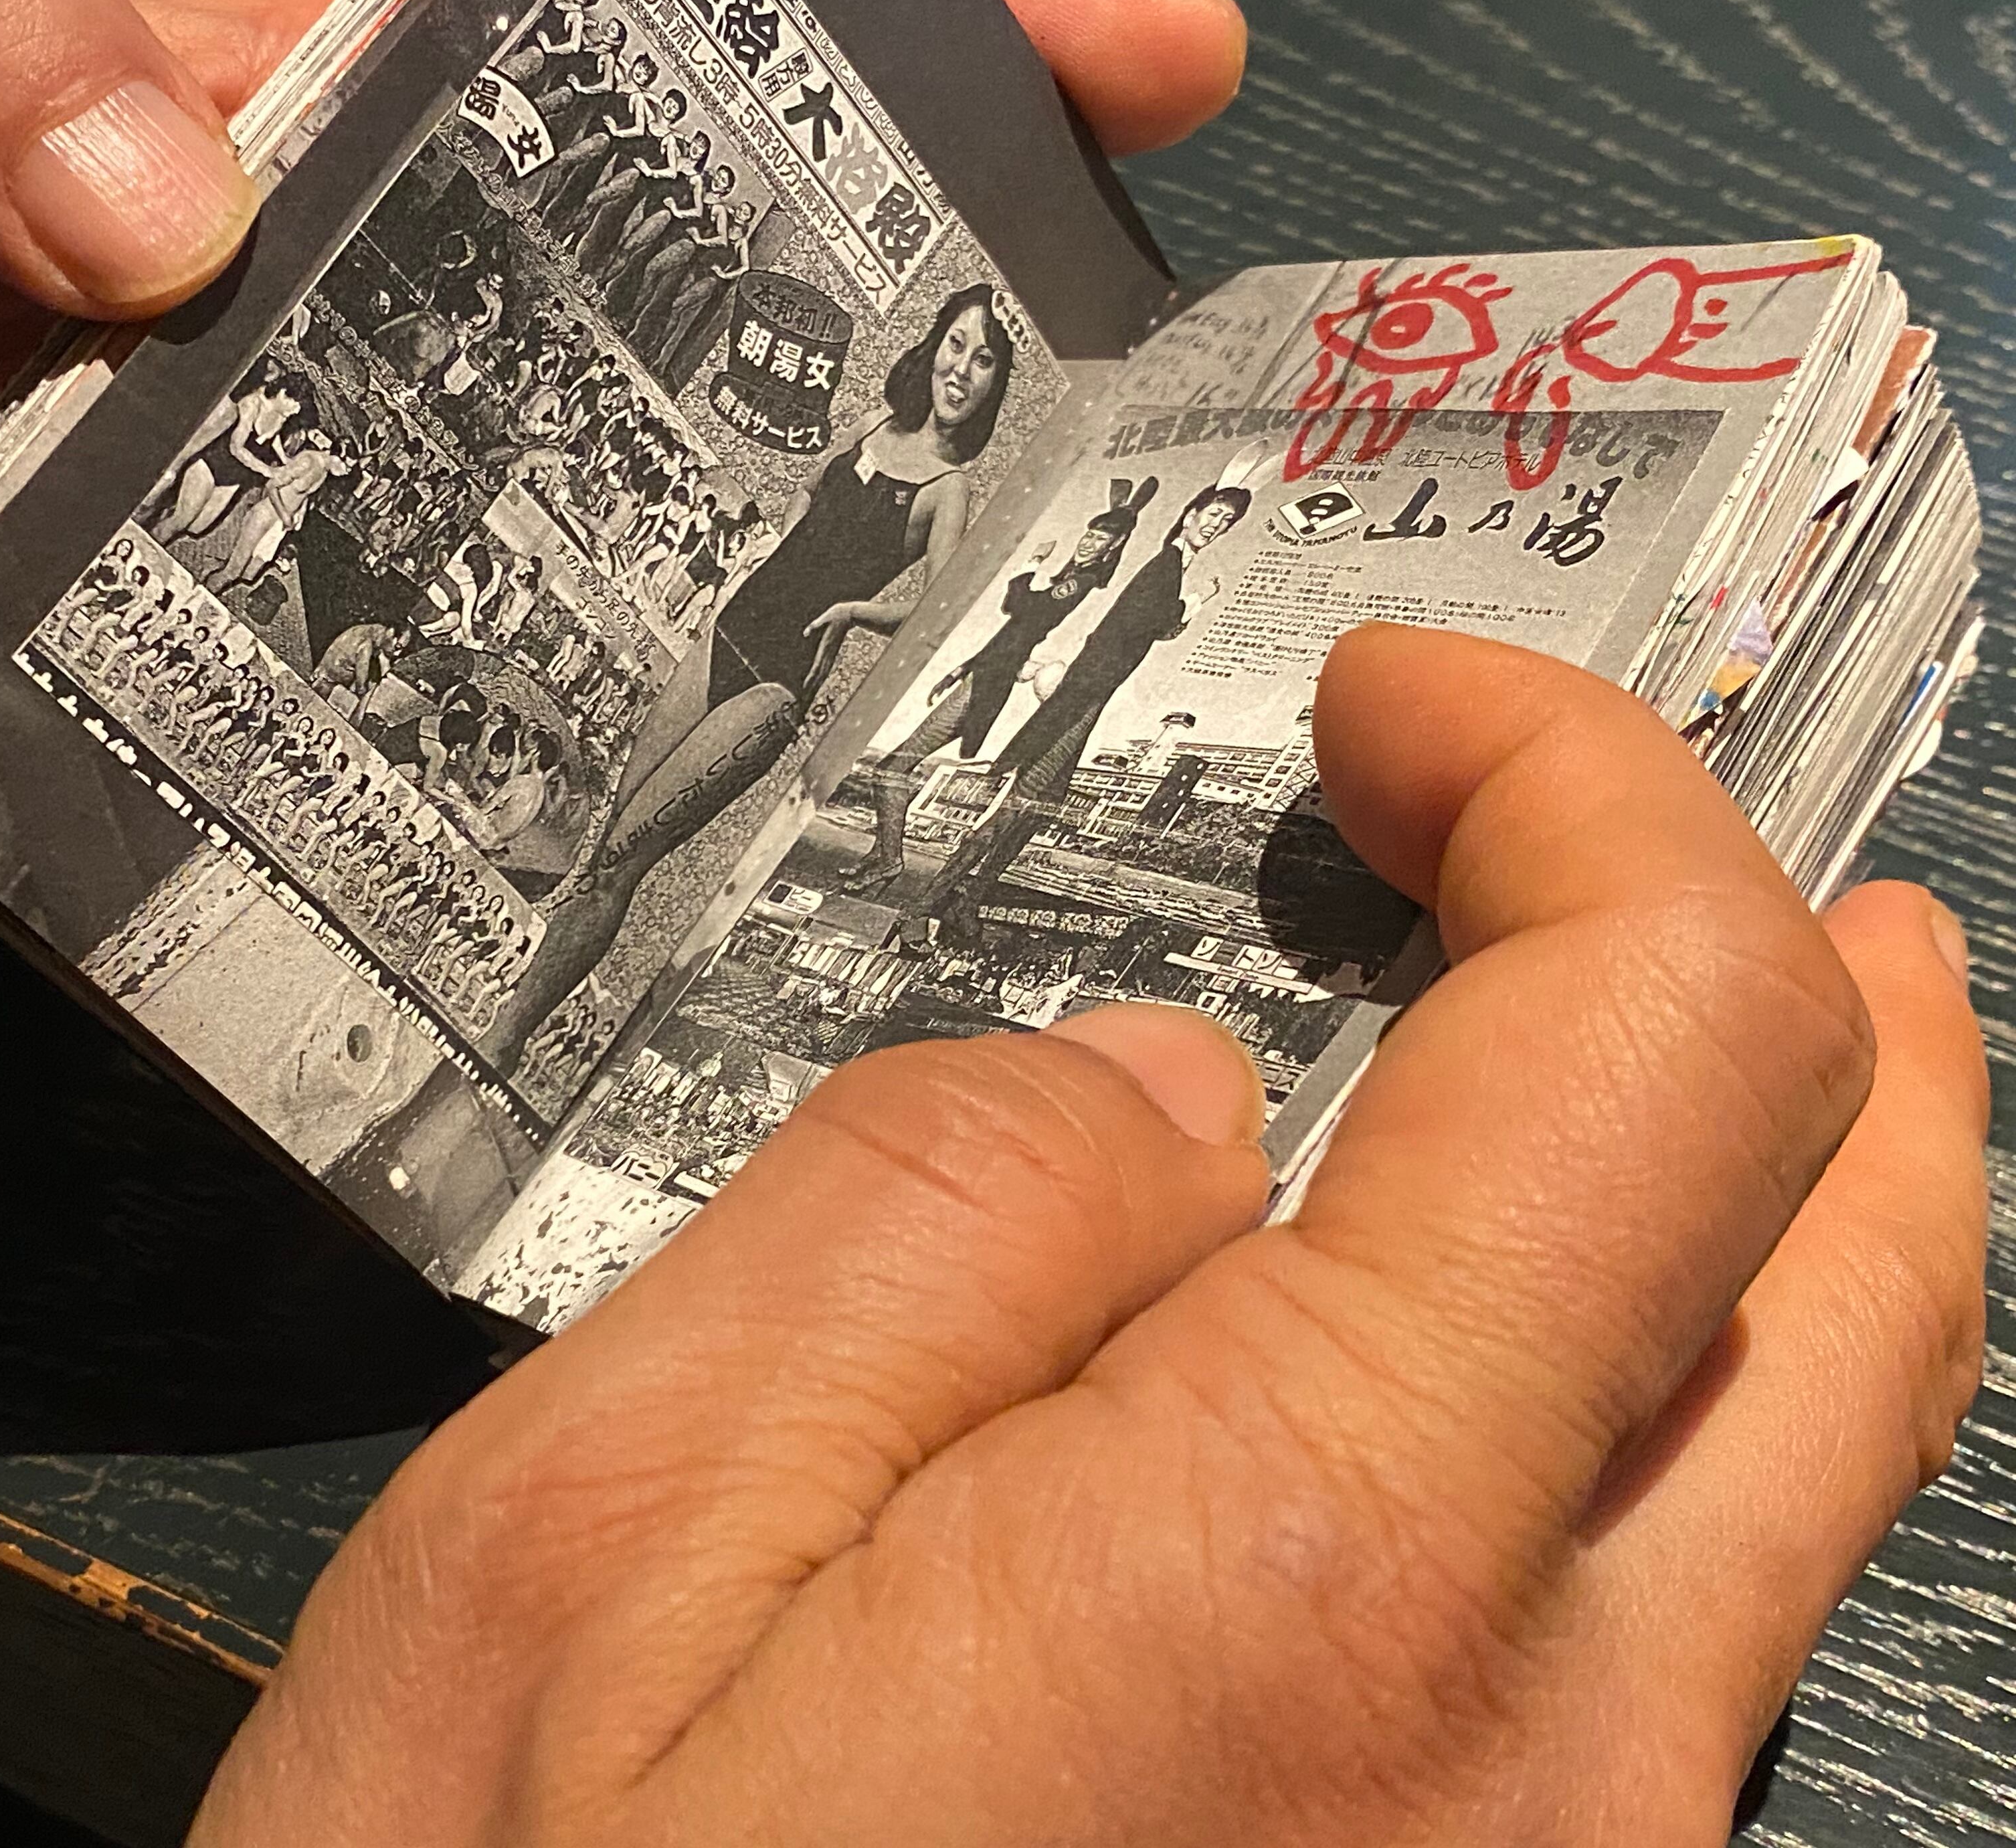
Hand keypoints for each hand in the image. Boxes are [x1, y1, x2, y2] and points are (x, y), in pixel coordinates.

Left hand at [0, 0, 1242, 902]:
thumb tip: (188, 222)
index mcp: (320, 159)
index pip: (655, 71)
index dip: (912, 39)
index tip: (1146, 66)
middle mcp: (374, 389)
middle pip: (694, 389)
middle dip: (928, 421)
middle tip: (1136, 510)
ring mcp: (319, 607)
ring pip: (597, 644)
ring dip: (769, 702)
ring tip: (972, 764)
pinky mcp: (229, 799)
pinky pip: (420, 849)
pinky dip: (538, 903)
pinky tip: (678, 961)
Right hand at [198, 625, 1986, 1846]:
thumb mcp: (590, 1552)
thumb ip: (909, 1232)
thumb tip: (1159, 1084)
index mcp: (1323, 1574)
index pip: (1663, 1042)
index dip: (1577, 794)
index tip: (1399, 706)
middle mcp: (1555, 1773)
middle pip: (1857, 1285)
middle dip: (1817, 1001)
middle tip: (1736, 864)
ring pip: (1779, 1488)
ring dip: (1753, 1217)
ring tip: (1657, 1055)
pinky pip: (1638, 1661)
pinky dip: (1612, 1422)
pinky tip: (1453, 1376)